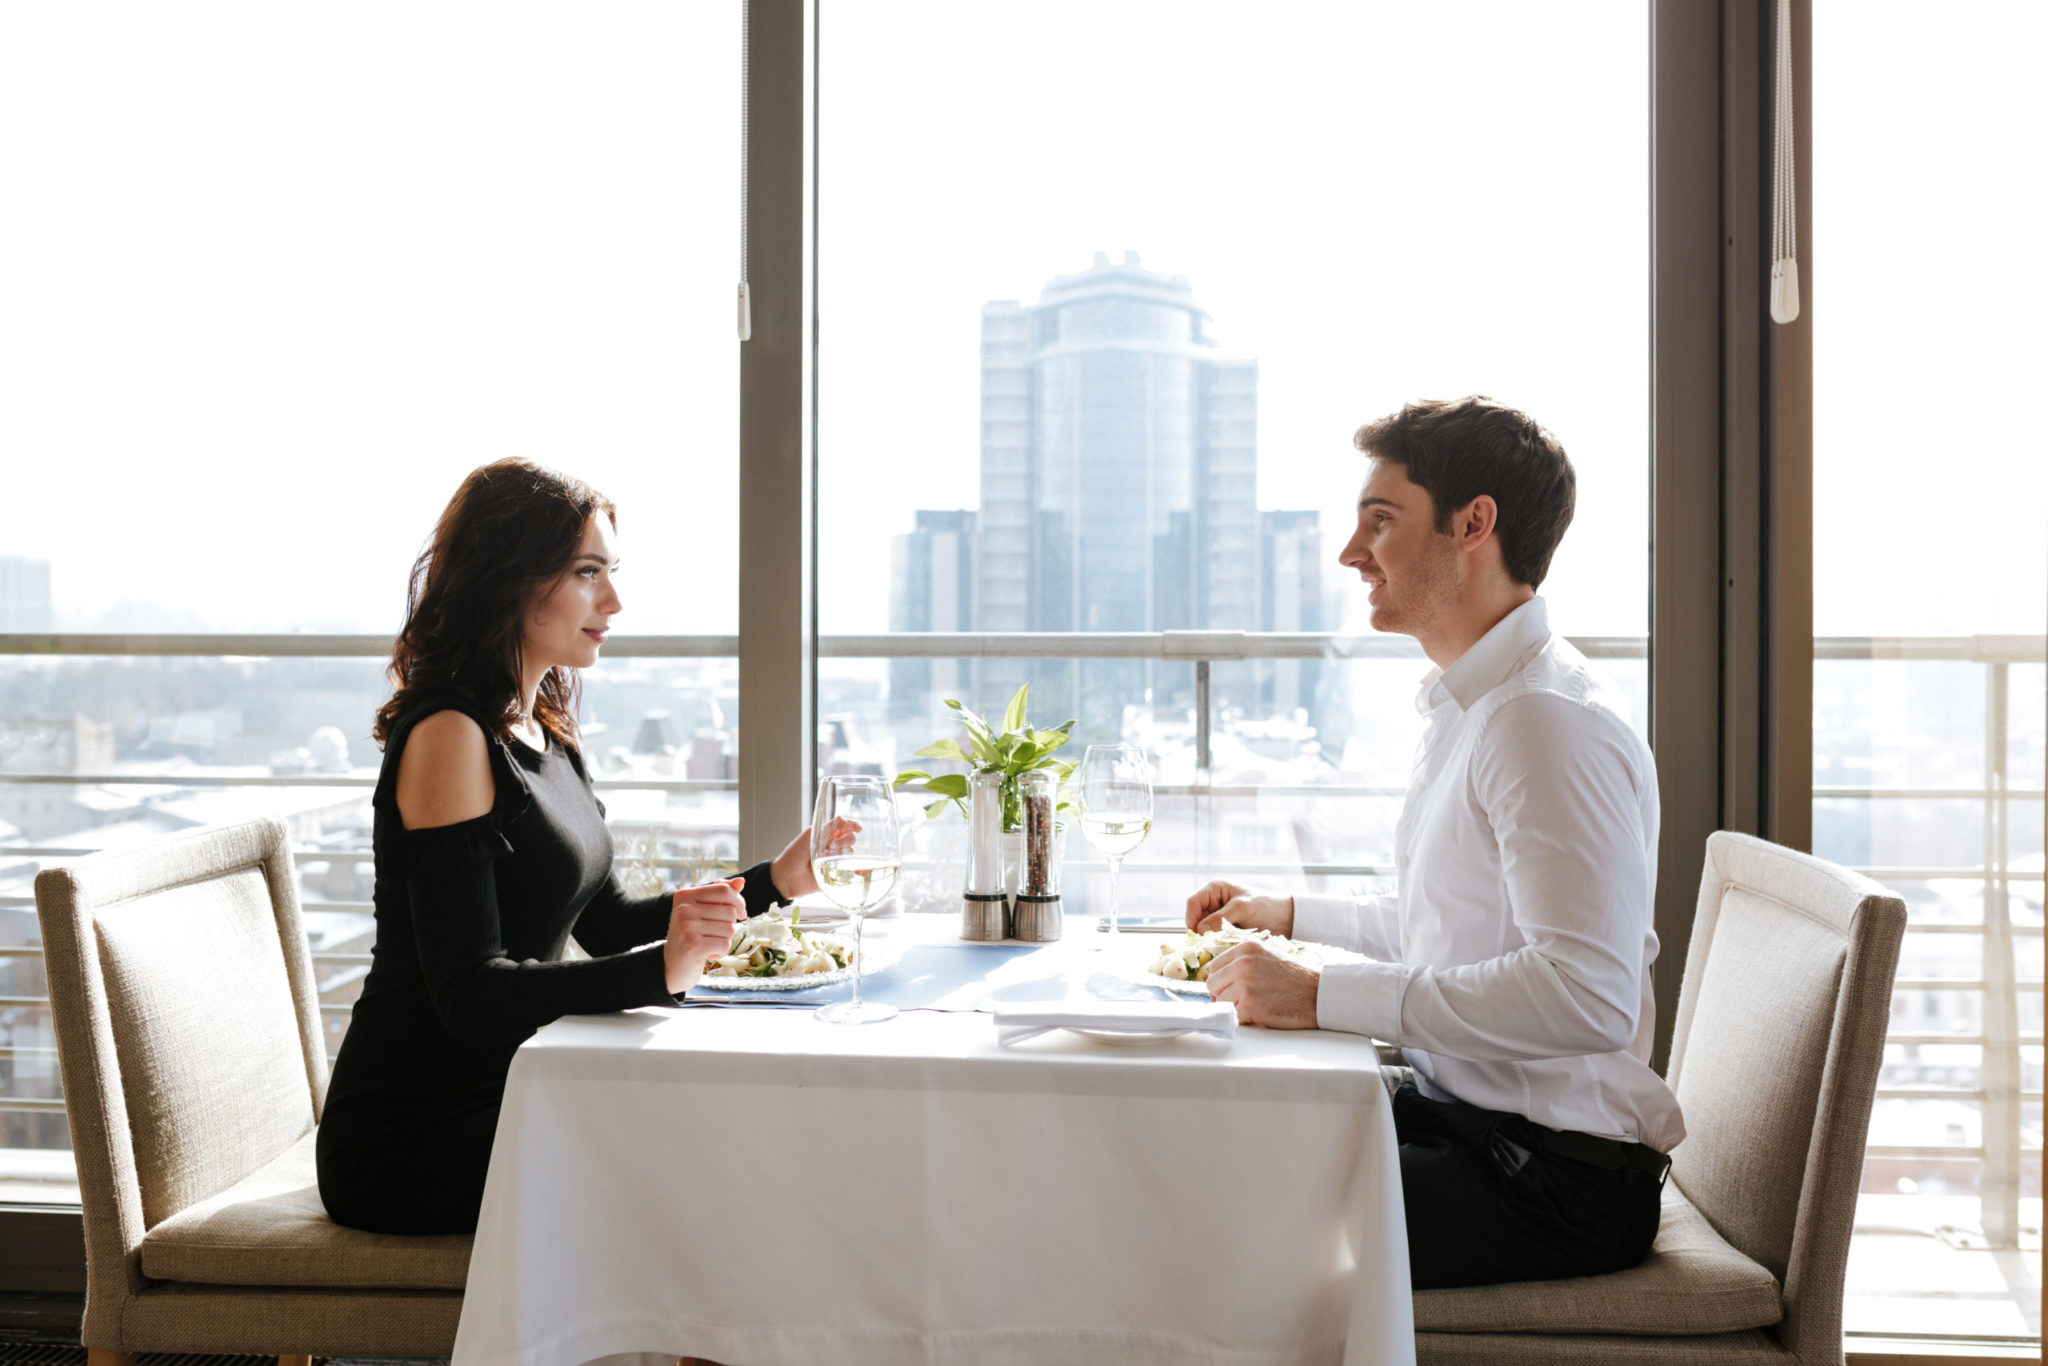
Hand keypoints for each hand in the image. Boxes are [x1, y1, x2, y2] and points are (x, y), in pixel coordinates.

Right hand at [663, 877, 746, 994]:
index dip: (738, 901)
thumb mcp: (703, 911)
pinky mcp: (693, 946)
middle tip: (712, 934)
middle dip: (729, 925)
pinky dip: (721, 951)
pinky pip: (725, 944)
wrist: (672, 966)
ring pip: (730, 929)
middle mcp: (683, 909)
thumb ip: (721, 895)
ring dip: (724, 939)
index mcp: (684, 895)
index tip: (740, 913)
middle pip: (730, 911)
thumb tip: (741, 881)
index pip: (724, 890)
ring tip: (708, 943)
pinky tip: (706, 954)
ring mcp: (687, 927)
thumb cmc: (691, 936)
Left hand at [768, 818, 858, 901]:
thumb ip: (827, 827)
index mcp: (826, 835)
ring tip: (828, 857)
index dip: (853, 825)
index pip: (845, 826)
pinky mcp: (836, 874)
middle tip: (831, 846)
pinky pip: (851, 870)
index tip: (859, 828)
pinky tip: (847, 867)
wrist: (787, 877)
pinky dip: (853, 867)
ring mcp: (835, 860)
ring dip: (843, 853)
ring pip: (851, 853)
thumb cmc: (795, 854)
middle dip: (844, 840)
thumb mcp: (810, 835)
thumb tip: (843, 818)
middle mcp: (833, 846)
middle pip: (850, 838)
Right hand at [1184, 879, 1294, 936]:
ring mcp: (1219, 917)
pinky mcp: (1226, 930)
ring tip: (1215, 947)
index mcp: (1215, 889)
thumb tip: (1200, 930)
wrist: (1287, 918)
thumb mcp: (1242, 908)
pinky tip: (1222, 949)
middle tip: (1205, 945)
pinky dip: (1216, 944)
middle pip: (1196, 918)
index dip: (1191, 918)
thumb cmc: (1265, 906)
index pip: (1193, 903)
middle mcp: (1214, 902)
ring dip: (1208, 939)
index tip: (1195, 934)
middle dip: (1199, 931)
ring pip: (1204, 930)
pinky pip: (1214, 938)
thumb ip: (1220, 918)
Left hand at [1204, 940, 1319, 1029]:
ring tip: (1257, 1006)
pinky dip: (1244, 1019)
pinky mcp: (1249, 1005)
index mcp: (1245, 948)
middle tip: (1244, 1001)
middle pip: (1212, 984)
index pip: (1215, 967)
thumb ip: (1243, 962)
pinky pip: (1233, 1016)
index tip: (1233, 989)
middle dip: (1224, 995)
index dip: (1222, 981)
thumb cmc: (1296, 978)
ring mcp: (1244, 983)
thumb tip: (1221, 978)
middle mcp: (1242, 963)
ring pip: (1220, 1001)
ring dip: (1234, 1008)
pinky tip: (1261, 1014)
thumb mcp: (1267, 957)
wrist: (1319, 993)